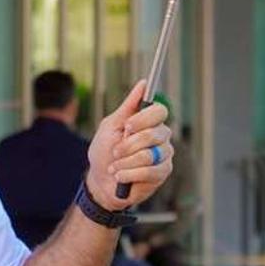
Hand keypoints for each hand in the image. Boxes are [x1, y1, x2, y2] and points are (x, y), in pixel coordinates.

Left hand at [86, 81, 172, 210]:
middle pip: (155, 133)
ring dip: (126, 162)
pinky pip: (150, 171)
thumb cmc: (104, 152)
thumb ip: (128, 106)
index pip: (159, 111)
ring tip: (115, 167)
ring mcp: (164, 154)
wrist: (100, 182)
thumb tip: (143, 83)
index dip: (143, 119)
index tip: (126, 126)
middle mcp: (161, 136)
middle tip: (115, 151)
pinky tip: (121, 176)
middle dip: (128, 145)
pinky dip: (129, 174)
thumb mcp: (111, 126)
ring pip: (150, 154)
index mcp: (149, 121)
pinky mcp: (163, 172)